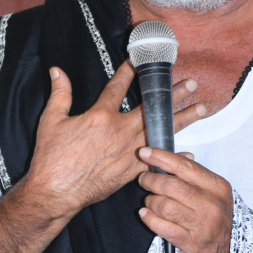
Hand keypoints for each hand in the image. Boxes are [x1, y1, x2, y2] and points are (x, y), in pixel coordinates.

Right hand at [22, 61, 206, 229]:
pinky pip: (156, 162)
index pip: (118, 87)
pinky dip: (173, 158)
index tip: (141, 60)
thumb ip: (60, 95)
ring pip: (160, 132)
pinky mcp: (130, 171)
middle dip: (172, 94)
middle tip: (191, 84)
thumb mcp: (51, 121)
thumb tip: (57, 71)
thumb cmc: (51, 159)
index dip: (129, 71)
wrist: (56, 192)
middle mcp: (119, 131)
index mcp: (99, 116)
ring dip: (182, 120)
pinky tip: (187, 154)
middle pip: (151, 109)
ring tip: (201, 109)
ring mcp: (127, 152)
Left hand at [137, 149, 232, 252]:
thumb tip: (179, 156)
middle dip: (151, 181)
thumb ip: (196, 175)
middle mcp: (211, 204)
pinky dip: (149, 218)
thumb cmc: (217, 218)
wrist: (229, 252)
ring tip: (150, 201)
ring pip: (164, 206)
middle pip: (171, 186)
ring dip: (150, 202)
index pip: (185, 166)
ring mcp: (202, 225)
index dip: (161, 158)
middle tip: (144, 180)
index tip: (145, 153)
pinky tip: (145, 214)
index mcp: (217, 187)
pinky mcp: (191, 242)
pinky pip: (163, 227)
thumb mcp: (214, 193)